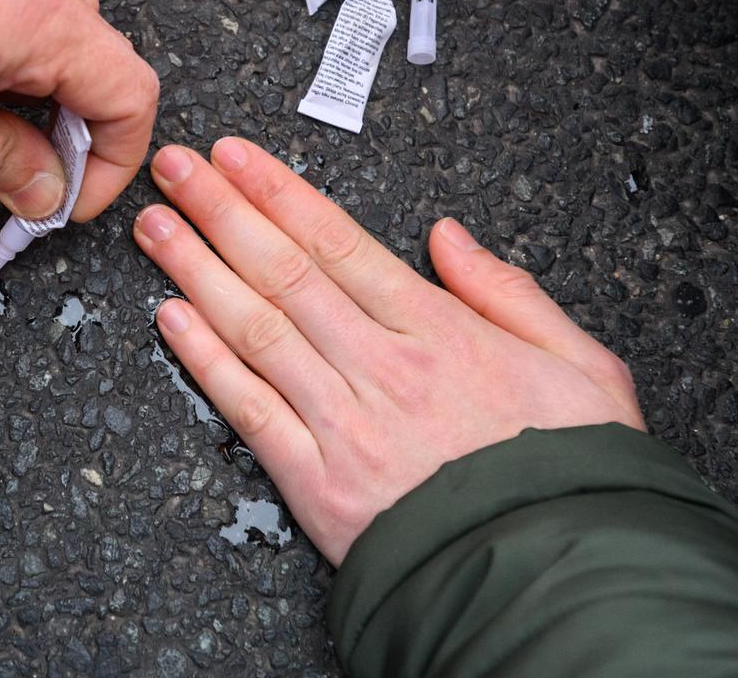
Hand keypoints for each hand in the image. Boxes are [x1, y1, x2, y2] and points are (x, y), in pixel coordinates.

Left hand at [0, 0, 157, 222]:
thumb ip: (0, 166)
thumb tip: (44, 182)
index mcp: (25, 13)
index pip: (128, 89)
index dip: (115, 161)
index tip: (69, 202)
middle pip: (92, 54)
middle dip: (75, 130)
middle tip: (29, 189)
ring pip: (41, 32)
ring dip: (30, 98)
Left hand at [134, 138, 643, 564]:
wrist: (555, 579)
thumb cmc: (572, 475)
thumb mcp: (582, 367)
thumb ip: (509, 291)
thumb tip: (447, 235)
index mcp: (440, 333)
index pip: (339, 243)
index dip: (278, 193)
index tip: (234, 157)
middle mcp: (381, 368)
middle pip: (284, 272)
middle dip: (221, 212)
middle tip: (175, 169)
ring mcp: (343, 426)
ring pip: (255, 329)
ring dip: (197, 271)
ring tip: (155, 227)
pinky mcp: (318, 485)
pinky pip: (250, 411)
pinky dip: (206, 362)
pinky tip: (171, 319)